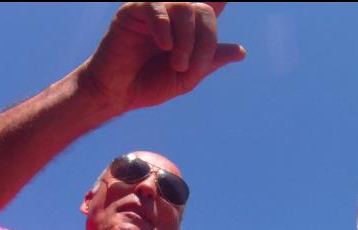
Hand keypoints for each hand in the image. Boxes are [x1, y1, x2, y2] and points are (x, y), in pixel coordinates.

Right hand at [79, 2, 245, 113]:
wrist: (116, 94)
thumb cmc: (149, 84)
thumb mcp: (186, 77)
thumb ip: (210, 61)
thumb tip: (241, 52)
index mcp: (188, 27)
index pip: (211, 8)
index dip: (220, 2)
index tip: (225, 1)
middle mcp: (172, 14)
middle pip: (203, 10)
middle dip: (205, 41)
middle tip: (190, 68)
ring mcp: (153, 10)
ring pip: (183, 7)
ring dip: (187, 39)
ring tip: (178, 65)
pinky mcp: (132, 12)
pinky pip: (155, 7)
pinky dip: (165, 27)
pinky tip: (165, 47)